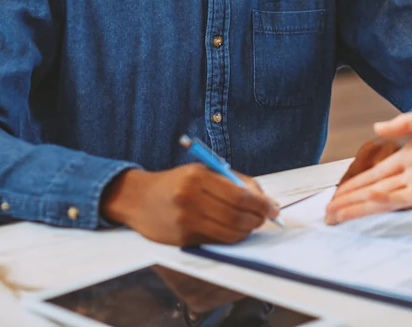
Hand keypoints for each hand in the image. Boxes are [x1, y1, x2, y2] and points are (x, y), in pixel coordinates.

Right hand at [100, 165, 278, 246]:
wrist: (137, 198)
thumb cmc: (175, 182)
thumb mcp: (202, 171)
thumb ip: (233, 181)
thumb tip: (263, 198)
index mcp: (198, 176)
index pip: (239, 195)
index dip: (261, 204)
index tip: (273, 208)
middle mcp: (190, 198)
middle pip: (236, 215)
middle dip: (257, 218)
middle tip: (265, 218)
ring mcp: (185, 220)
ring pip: (228, 232)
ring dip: (246, 230)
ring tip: (251, 224)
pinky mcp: (182, 238)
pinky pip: (215, 241)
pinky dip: (230, 237)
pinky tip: (234, 230)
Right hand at [325, 107, 411, 224]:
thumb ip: (405, 123)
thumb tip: (378, 126)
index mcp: (409, 157)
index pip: (374, 175)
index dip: (354, 184)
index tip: (336, 194)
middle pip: (373, 191)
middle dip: (350, 202)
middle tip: (327, 214)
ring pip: (383, 199)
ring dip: (360, 207)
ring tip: (339, 215)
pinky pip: (405, 199)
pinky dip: (386, 200)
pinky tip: (369, 201)